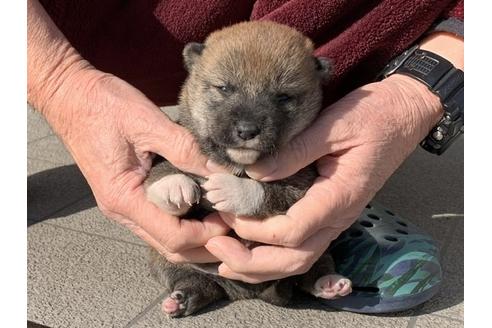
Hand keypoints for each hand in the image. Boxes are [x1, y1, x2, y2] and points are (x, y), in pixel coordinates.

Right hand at [28, 0, 227, 262]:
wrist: (70, 95)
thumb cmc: (103, 105)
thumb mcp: (148, 123)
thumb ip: (185, 149)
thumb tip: (221, 169)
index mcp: (124, 198)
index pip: (174, 237)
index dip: (209, 234)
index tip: (233, 216)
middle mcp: (122, 210)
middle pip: (170, 247)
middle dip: (206, 243)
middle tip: (235, 223)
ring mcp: (123, 205)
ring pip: (165, 238)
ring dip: (196, 235)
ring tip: (224, 215)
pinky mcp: (128, 195)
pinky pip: (159, 220)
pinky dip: (184, 221)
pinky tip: (203, 205)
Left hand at [204, 74, 442, 282]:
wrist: (405, 113)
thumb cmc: (375, 115)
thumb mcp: (333, 126)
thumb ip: (294, 151)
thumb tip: (254, 172)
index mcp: (341, 197)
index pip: (292, 231)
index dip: (255, 229)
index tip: (227, 211)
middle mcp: (339, 216)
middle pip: (293, 260)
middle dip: (251, 262)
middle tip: (215, 248)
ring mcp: (336, 217)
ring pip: (298, 259)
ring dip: (259, 265)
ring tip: (224, 258)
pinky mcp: (329, 211)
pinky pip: (301, 243)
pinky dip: (272, 251)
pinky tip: (248, 245)